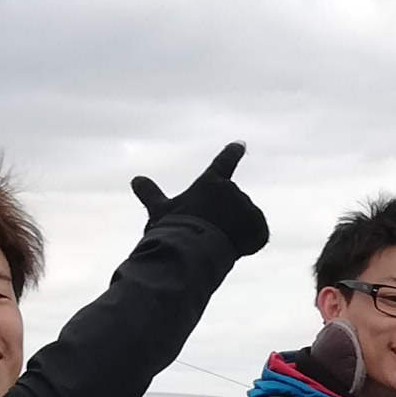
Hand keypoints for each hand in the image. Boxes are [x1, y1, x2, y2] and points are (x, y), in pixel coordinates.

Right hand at [131, 142, 268, 258]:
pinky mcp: (259, 226)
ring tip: (217, 243)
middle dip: (224, 219)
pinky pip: (257, 235)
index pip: (224, 162)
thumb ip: (151, 195)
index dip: (232, 153)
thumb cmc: (173, 230)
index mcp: (211, 182)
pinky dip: (249, 243)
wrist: (192, 252)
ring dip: (234, 232)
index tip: (240, 144)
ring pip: (244, 221)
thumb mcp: (160, 211)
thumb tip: (136, 179)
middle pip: (231, 206)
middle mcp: (232, 190)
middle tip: (206, 235)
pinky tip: (233, 249)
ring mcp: (247, 207)